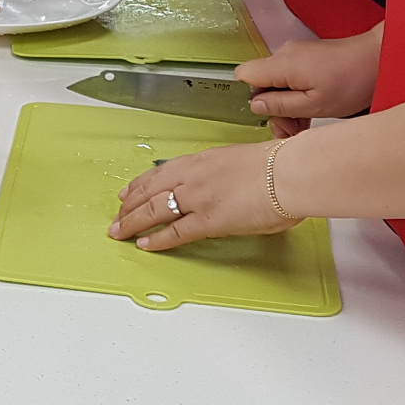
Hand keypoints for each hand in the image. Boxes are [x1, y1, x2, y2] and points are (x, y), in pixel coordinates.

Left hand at [109, 141, 298, 250]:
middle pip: (149, 191)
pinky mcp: (207, 221)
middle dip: (128, 205)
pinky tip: (145, 244)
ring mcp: (197, 198)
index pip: (159, 172)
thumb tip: (226, 185)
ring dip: (132, 223)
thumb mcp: (240, 161)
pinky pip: (175, 232)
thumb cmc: (277, 166)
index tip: (126, 191)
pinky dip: (157, 239)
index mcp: (201, 160)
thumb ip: (224, 174)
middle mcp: (192, 176)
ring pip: (153, 211)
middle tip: (116, 216)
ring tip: (119, 232)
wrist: (288, 172)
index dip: (139, 184)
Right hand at [237, 32, 379, 134]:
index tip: (268, 115)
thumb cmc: (354, 81)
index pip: (243, 75)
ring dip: (286, 107)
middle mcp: (285, 55)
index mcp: (282, 64)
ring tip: (305, 125)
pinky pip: (290, 79)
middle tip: (292, 130)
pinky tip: (310, 113)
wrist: (380, 59)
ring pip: (276, 85)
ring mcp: (296, 55)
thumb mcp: (315, 105)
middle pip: (261, 85)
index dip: (250, 98)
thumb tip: (256, 107)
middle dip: (273, 110)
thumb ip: (280, 106)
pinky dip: (296, 97)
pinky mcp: (307, 58)